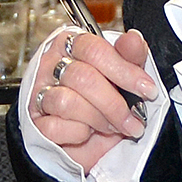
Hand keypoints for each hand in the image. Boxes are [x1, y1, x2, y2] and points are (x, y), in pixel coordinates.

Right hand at [28, 28, 158, 172]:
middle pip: (83, 77)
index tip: (146, 89)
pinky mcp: (35, 122)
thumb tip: (135, 39)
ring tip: (111, 127)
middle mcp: (52, 64)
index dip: (123, 70)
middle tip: (133, 120)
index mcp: (71, 44)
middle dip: (114, 104)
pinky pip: (55, 127)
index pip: (93, 49)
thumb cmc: (102, 102)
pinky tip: (86, 132)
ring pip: (67, 102)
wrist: (87, 142)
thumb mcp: (122, 78)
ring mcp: (39, 92)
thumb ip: (130, 58)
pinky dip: (78, 133)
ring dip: (98, 119)